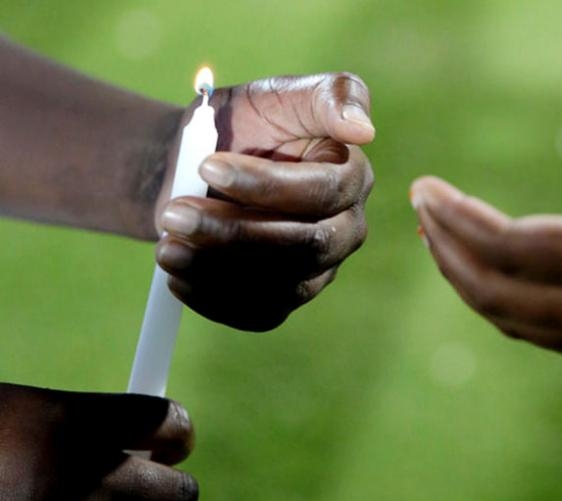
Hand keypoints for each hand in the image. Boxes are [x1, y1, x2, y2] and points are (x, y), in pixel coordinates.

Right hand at [0, 383, 196, 500]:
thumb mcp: (20, 419)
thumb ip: (81, 426)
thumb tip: (145, 441)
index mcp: (70, 422)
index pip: (170, 420)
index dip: (177, 436)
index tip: (165, 448)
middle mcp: (81, 479)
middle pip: (180, 492)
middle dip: (169, 497)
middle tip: (144, 499)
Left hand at [156, 73, 374, 330]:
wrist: (198, 169)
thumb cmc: (244, 124)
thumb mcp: (280, 95)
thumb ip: (331, 96)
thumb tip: (364, 129)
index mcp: (351, 178)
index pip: (322, 193)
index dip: (265, 186)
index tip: (207, 167)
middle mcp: (345, 229)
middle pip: (306, 246)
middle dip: (236, 234)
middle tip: (174, 215)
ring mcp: (320, 269)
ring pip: (283, 285)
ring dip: (219, 270)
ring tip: (166, 248)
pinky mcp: (287, 297)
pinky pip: (261, 314)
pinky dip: (216, 301)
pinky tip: (178, 277)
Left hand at [410, 119, 561, 357]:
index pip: (514, 250)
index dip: (459, 219)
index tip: (422, 187)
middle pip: (502, 294)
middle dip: (448, 251)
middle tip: (418, 205)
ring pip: (519, 322)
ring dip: (468, 280)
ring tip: (438, 239)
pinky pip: (548, 335)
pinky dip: (505, 306)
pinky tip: (493, 278)